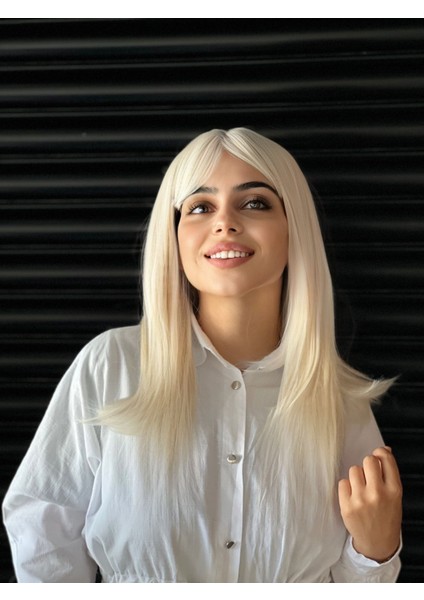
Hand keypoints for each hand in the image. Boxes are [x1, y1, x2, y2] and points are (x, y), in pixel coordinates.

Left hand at [338, 446, 401, 562]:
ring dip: (356, 476)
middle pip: (368, 460)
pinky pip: (342, 482)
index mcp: (394, 490)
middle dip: (368, 465)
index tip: (378, 457)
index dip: (380, 453)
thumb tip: (384, 449)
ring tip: (361, 488)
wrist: (378, 543)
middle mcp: (378, 494)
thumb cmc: (386, 515)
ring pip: (353, 469)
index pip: (385, 458)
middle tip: (369, 475)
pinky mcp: (346, 506)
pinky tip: (353, 496)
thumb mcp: (395, 495)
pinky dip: (346, 487)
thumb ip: (389, 472)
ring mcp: (361, 500)